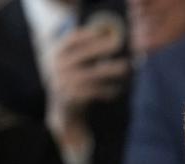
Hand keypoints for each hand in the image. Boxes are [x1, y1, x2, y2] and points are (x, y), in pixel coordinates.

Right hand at [45, 24, 128, 147]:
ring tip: (126, 67)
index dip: (88, 34)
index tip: (105, 30)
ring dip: (111, 70)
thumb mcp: (74, 65)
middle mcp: (58, 67)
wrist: (63, 111)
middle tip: (119, 44)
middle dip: (102, 47)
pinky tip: (118, 89)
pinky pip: (95, 92)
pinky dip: (108, 90)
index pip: (71, 40)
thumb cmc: (75, 82)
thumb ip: (86, 53)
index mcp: (57, 55)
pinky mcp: (73, 97)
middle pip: (83, 54)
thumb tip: (111, 38)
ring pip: (92, 73)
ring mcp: (64, 82)